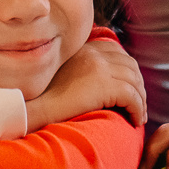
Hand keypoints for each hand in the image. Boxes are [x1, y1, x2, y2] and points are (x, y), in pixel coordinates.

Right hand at [25, 38, 145, 130]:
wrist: (29, 107)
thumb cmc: (40, 97)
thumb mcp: (59, 73)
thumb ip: (78, 68)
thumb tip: (92, 82)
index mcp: (83, 48)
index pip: (115, 51)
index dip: (127, 69)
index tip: (129, 86)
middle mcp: (93, 54)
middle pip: (129, 65)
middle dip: (138, 84)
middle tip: (138, 103)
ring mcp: (99, 68)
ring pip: (134, 81)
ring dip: (140, 99)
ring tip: (138, 115)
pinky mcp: (102, 86)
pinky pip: (131, 96)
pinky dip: (137, 109)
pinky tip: (134, 120)